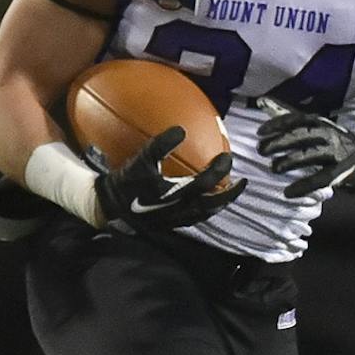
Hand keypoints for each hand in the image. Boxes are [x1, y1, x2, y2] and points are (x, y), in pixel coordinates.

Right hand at [90, 129, 241, 231]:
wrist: (111, 206)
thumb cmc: (127, 182)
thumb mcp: (141, 160)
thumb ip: (161, 144)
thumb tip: (181, 129)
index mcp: (175, 195)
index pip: (206, 183)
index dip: (219, 169)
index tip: (227, 157)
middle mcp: (180, 210)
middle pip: (213, 204)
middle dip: (230, 194)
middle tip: (242, 182)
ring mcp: (176, 220)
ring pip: (206, 214)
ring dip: (219, 203)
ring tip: (227, 192)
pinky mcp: (171, 224)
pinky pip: (195, 217)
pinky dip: (205, 208)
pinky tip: (204, 200)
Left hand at [254, 96, 354, 197]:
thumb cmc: (335, 143)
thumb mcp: (317, 130)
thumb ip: (293, 121)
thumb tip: (264, 104)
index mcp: (322, 124)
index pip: (298, 119)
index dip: (279, 124)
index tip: (260, 131)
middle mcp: (330, 135)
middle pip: (302, 136)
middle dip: (279, 142)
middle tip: (261, 150)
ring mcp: (337, 153)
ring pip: (310, 155)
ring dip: (290, 161)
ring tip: (273, 168)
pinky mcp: (343, 171)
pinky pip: (321, 178)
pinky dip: (304, 186)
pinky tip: (288, 192)